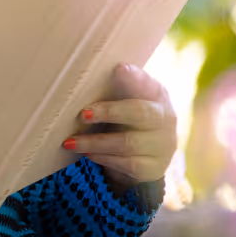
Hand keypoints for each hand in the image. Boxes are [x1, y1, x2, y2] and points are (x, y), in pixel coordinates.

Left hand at [64, 63, 176, 188]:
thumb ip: (113, 90)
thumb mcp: (125, 102)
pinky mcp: (154, 168)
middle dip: (109, 112)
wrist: (148, 157)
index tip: (119, 68)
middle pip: (140, 113)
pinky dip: (104, 158)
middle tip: (83, 114)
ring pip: (127, 143)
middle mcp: (164, 119)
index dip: (135, 77)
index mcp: (156, 95)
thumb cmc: (129, 120)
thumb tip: (77, 79)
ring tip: (70, 142)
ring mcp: (162, 145)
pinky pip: (127, 163)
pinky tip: (88, 154)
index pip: (148, 84)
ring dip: (95, 142)